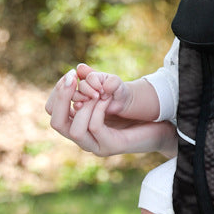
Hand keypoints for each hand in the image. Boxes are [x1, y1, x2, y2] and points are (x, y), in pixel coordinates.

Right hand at [46, 69, 175, 157]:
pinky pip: (95, 127)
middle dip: (62, 98)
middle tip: (73, 78)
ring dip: (85, 105)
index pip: (52, 111)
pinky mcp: (111, 146)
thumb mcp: (111, 93)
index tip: (72, 74)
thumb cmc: (134, 110)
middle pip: (56, 122)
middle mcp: (83, 137)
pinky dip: (98, 110)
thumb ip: (95, 83)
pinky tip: (107, 99)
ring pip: (74, 130)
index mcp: (78, 124)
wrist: (160, 126)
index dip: (57, 92)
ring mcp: (96, 145)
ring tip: (99, 92)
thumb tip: (79, 68)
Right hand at [72, 63, 129, 114]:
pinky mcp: (82, 105)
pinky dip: (77, 106)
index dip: (95, 83)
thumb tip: (103, 88)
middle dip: (88, 90)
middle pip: (81, 85)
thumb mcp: (118, 84)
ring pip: (75, 94)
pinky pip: (75, 105)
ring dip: (80, 98)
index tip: (103, 90)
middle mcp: (87, 84)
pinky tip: (81, 107)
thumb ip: (111, 83)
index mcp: (95, 76)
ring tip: (89, 101)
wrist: (120, 102)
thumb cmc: (118, 90)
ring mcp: (83, 95)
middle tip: (97, 96)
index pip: (90, 77)